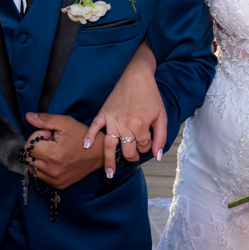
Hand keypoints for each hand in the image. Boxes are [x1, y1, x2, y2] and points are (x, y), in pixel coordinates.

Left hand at [25, 113, 103, 189]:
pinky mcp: (58, 185)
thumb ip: (45, 120)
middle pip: (28, 158)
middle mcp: (53, 170)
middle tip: (49, 143)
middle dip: (35, 148)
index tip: (48, 134)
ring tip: (52, 151)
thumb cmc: (83, 136)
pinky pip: (41, 176)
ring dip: (38, 158)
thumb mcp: (65, 123)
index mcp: (54, 154)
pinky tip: (55, 160)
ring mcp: (56, 179)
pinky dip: (43, 168)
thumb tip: (28, 117)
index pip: (29, 146)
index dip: (36, 137)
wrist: (99, 154)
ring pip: (32, 168)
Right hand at [83, 44, 165, 175]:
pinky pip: (94, 127)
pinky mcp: (103, 113)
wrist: (136, 75)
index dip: (146, 147)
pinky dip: (90, 137)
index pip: (143, 146)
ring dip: (109, 161)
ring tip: (109, 173)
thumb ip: (161, 137)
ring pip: (110, 145)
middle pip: (127, 150)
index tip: (147, 140)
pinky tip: (87, 147)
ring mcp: (112, 119)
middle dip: (132, 156)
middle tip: (132, 155)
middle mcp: (125, 124)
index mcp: (140, 124)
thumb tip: (157, 155)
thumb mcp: (161, 115)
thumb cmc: (150, 94)